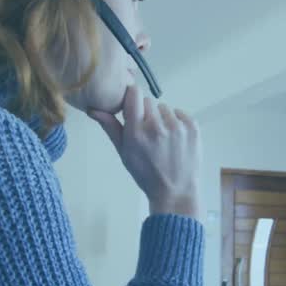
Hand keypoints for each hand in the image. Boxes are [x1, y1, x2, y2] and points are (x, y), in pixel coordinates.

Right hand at [91, 85, 200, 217]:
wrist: (175, 191)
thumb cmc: (146, 174)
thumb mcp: (124, 152)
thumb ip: (111, 127)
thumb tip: (93, 108)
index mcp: (136, 131)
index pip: (134, 94)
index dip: (132, 98)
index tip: (132, 107)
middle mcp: (157, 126)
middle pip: (148, 101)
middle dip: (146, 113)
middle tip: (148, 133)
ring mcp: (177, 126)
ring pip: (164, 108)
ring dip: (162, 119)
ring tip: (163, 139)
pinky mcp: (192, 128)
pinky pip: (180, 114)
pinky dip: (177, 122)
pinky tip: (174, 140)